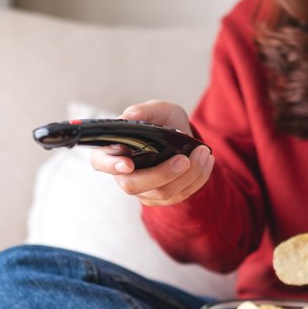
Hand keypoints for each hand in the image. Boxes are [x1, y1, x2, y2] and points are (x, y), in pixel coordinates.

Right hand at [89, 100, 214, 205]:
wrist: (183, 137)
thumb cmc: (163, 122)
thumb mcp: (158, 110)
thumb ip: (143, 111)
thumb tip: (129, 116)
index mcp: (113, 151)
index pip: (101, 162)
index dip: (111, 165)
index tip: (128, 163)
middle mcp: (124, 175)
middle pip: (133, 185)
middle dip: (161, 174)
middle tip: (184, 159)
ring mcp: (144, 190)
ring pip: (162, 193)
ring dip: (187, 175)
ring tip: (203, 152)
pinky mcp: (164, 198)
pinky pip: (181, 195)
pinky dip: (198, 178)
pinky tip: (206, 161)